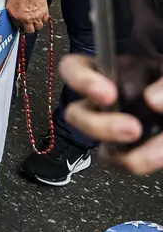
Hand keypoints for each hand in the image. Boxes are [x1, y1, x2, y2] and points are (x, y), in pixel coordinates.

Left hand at [4, 0, 49, 32]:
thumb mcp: (10, 4)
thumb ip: (13, 14)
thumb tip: (15, 19)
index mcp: (18, 17)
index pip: (20, 28)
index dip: (19, 26)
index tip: (19, 24)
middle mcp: (29, 18)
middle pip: (30, 30)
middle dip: (28, 27)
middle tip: (26, 23)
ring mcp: (38, 15)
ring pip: (39, 26)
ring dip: (36, 24)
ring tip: (33, 18)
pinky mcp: (45, 11)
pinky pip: (45, 20)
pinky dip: (43, 18)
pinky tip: (39, 14)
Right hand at [61, 55, 162, 175]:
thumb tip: (151, 100)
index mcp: (121, 69)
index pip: (77, 69)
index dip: (82, 80)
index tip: (107, 94)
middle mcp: (116, 100)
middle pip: (80, 114)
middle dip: (101, 126)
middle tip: (131, 130)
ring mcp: (126, 128)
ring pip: (105, 148)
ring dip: (128, 155)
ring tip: (157, 155)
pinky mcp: (138, 152)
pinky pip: (129, 161)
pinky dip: (143, 161)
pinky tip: (160, 156)